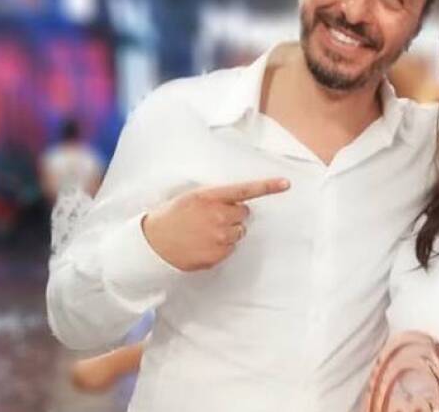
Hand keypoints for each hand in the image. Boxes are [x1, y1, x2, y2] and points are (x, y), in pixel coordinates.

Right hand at [142, 178, 288, 270]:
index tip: (286, 184)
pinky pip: (231, 248)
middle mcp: (218, 215)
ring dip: (228, 231)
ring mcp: (219, 236)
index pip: (244, 190)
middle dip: (233, 214)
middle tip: (212, 218)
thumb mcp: (190, 198)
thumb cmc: (171, 217)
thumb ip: (215, 197)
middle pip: (244, 213)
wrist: (152, 244)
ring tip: (204, 232)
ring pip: (239, 232)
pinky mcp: (218, 254)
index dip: (268, 187)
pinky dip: (221, 247)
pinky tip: (202, 244)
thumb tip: (235, 201)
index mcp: (210, 197)